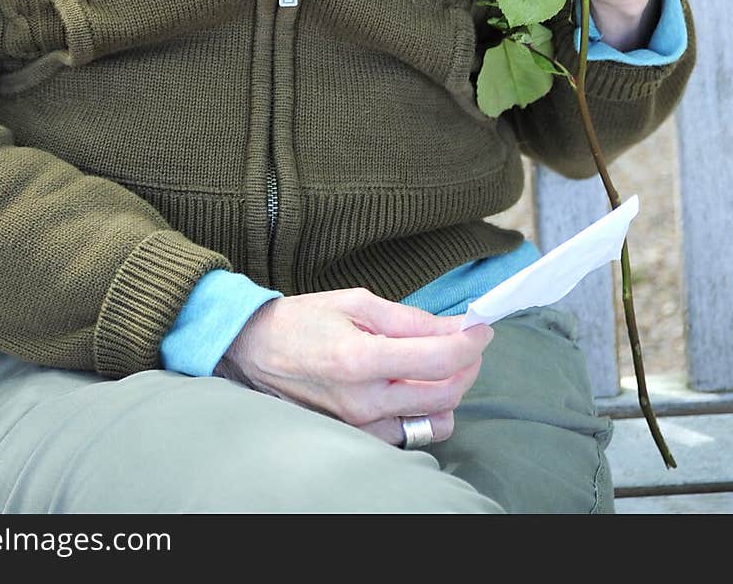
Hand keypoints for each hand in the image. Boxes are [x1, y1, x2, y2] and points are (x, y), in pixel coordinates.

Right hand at [214, 287, 493, 445]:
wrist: (258, 350)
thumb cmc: (304, 320)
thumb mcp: (357, 302)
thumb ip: (410, 319)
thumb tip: (457, 326)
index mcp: (360, 358)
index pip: (437, 360)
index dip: (470, 342)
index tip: (482, 327)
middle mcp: (362, 400)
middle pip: (444, 394)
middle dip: (467, 364)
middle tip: (466, 340)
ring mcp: (361, 425)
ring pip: (434, 420)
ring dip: (450, 390)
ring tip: (440, 362)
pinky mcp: (359, 437)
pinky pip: (411, 432)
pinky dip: (426, 411)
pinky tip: (416, 386)